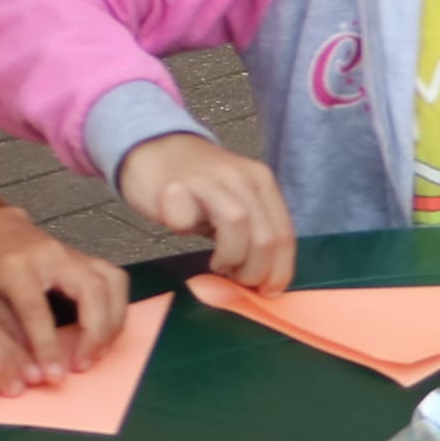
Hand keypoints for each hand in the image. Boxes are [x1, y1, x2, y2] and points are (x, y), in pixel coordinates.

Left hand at [0, 200, 132, 377]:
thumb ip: (3, 332)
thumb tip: (27, 368)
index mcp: (15, 265)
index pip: (37, 309)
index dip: (47, 345)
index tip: (52, 374)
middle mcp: (51, 254)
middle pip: (90, 290)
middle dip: (94, 333)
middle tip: (82, 365)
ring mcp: (73, 253)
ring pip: (111, 282)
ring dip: (111, 322)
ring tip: (97, 352)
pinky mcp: (86, 258)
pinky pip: (115, 281)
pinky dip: (116, 308)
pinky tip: (104, 332)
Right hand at [115, 133, 294, 292]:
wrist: (154, 150)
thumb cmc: (195, 187)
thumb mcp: (235, 204)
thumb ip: (252, 234)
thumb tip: (266, 280)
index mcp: (262, 183)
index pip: (284, 235)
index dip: (280, 270)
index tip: (268, 291)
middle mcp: (241, 178)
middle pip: (265, 236)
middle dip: (255, 271)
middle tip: (237, 279)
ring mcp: (209, 180)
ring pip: (238, 224)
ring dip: (230, 256)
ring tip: (217, 263)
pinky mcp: (174, 187)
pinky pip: (185, 218)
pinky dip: (186, 231)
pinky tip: (182, 230)